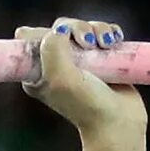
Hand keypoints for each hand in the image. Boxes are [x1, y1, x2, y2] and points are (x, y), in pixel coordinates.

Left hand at [17, 17, 143, 140]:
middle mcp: (57, 64)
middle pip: (61, 27)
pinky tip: (115, 41)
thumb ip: (52, 47)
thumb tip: (61, 28)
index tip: (64, 43)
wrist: (118, 123)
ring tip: (107, 44)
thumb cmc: (87, 106)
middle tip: (88, 43)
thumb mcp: (60, 77)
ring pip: (84, 27)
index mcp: (37, 71)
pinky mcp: (102, 59)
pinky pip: (102, 32)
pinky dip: (110, 31)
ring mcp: (80, 61)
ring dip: (97, 29)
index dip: (46, 33)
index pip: (30, 37)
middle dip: (77, 28)